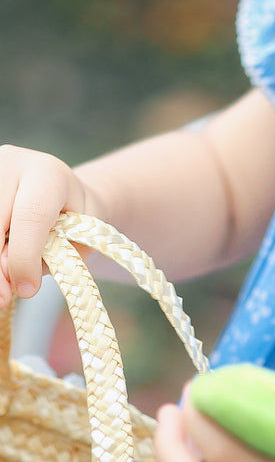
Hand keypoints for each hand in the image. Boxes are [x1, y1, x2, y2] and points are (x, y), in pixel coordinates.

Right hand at [0, 145, 103, 305]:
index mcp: (48, 172)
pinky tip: (1, 261)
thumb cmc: (76, 219)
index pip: (32, 215)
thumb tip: (9, 276)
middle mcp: (12, 164)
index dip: (25, 257)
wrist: (65, 194)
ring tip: (3, 284)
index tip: (28, 290)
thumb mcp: (79, 236)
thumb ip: (51, 255)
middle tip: (5, 297)